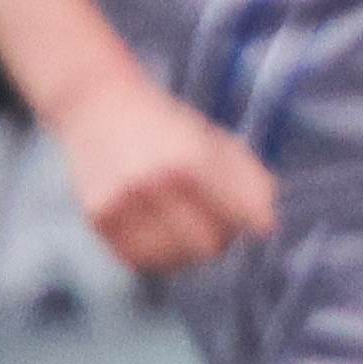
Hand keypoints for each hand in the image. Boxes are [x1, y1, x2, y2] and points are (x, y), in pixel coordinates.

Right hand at [42, 66, 273, 278]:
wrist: (96, 103)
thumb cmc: (165, 125)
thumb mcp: (213, 139)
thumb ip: (248, 179)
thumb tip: (266, 225)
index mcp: (191, 159)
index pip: (242, 217)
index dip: (255, 223)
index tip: (254, 220)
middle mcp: (153, 183)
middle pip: (209, 246)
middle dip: (221, 237)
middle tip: (216, 220)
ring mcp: (121, 202)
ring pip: (174, 260)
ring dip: (187, 251)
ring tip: (185, 227)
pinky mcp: (97, 216)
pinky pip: (139, 259)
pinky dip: (156, 255)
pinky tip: (160, 235)